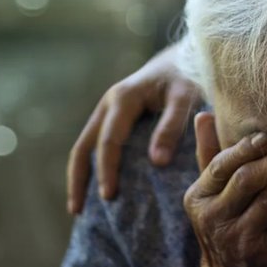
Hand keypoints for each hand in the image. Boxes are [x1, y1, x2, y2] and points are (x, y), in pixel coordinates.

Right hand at [67, 43, 201, 213]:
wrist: (185, 55)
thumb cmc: (188, 76)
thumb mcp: (185, 97)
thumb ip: (172, 127)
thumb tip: (156, 162)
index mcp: (123, 98)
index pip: (109, 140)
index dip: (107, 169)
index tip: (108, 196)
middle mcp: (109, 103)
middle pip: (84, 145)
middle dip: (80, 178)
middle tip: (79, 211)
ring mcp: (108, 110)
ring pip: (84, 146)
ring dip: (79, 175)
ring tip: (78, 208)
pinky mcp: (113, 117)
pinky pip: (95, 144)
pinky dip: (91, 166)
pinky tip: (94, 188)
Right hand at [185, 112, 266, 266]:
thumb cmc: (228, 230)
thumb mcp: (211, 197)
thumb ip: (209, 155)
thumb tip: (203, 114)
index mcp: (197, 199)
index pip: (220, 166)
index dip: (246, 148)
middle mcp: (214, 218)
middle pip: (248, 179)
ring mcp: (239, 238)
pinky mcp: (265, 254)